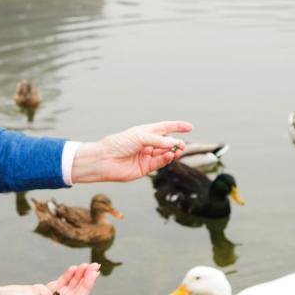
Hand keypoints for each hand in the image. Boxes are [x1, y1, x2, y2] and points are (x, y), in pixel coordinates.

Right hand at [0, 263, 100, 294]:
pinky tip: (72, 269)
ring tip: (86, 265)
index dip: (85, 287)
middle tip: (94, 265)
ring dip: (77, 277)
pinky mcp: (38, 294)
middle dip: (85, 280)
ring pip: (67, 289)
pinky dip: (65, 277)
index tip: (92, 273)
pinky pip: (57, 285)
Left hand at [71, 121, 192, 182]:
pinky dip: (166, 159)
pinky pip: (159, 162)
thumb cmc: (119, 143)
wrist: (105, 160)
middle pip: (166, 142)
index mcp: (144, 132)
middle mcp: (146, 144)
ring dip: (172, 152)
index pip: (164, 128)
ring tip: (177, 151)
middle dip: (176, 143)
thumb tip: (174, 144)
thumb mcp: (140, 137)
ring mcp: (146, 156)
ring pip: (164, 153)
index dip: (177, 127)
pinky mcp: (145, 168)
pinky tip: (170, 156)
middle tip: (182, 145)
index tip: (190, 127)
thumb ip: (158, 141)